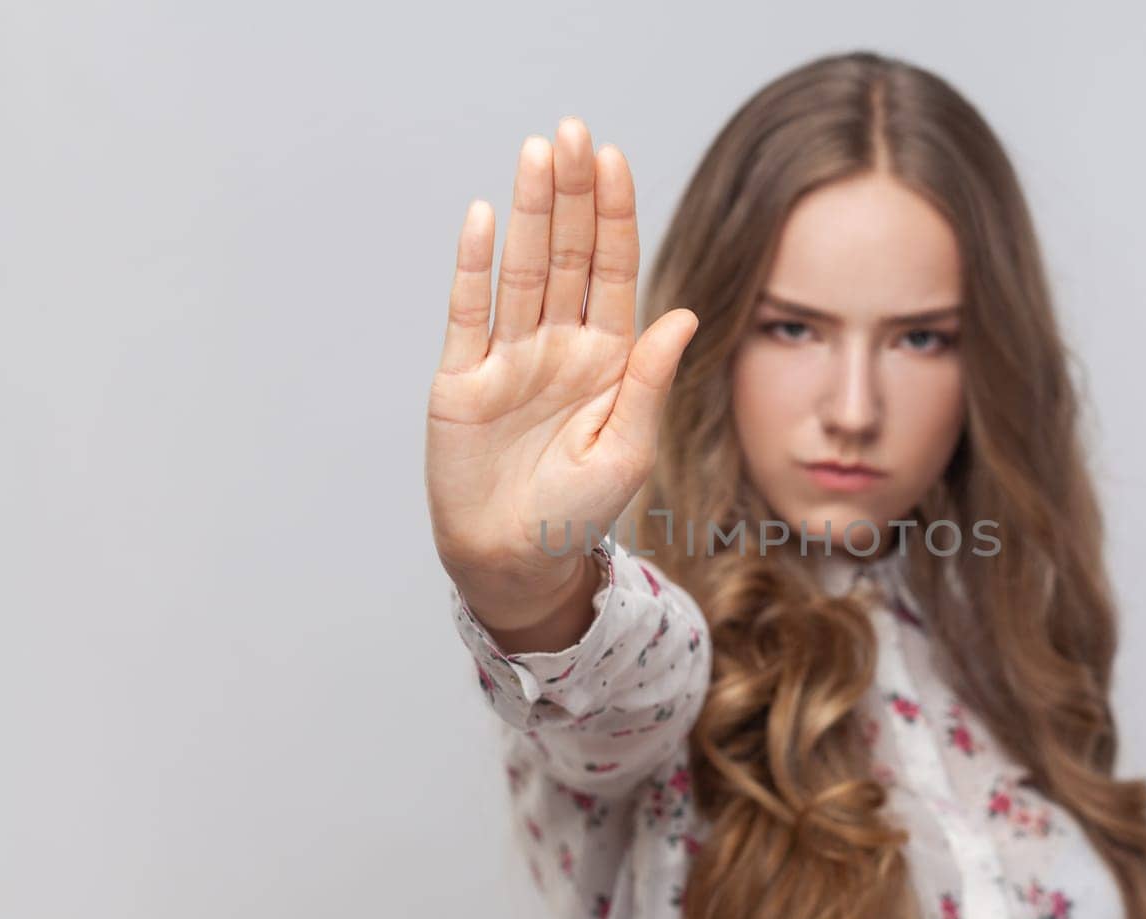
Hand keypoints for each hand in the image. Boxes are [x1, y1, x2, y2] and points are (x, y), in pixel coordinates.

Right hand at [425, 116, 697, 611]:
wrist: (516, 558)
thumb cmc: (579, 510)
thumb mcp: (628, 448)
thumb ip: (649, 380)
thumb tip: (683, 315)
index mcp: (608, 357)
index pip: (613, 270)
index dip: (614, 216)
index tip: (615, 160)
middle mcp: (560, 344)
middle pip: (567, 254)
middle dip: (573, 194)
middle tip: (573, 132)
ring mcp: (509, 356)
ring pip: (521, 269)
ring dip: (528, 212)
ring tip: (536, 154)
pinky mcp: (462, 378)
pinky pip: (468, 312)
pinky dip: (473, 267)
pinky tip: (481, 218)